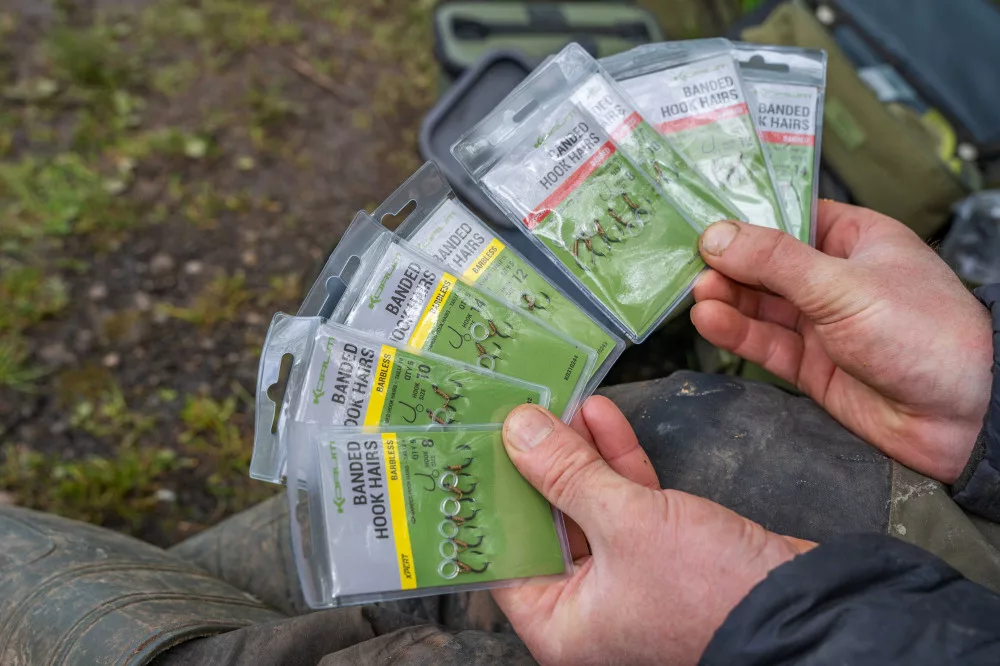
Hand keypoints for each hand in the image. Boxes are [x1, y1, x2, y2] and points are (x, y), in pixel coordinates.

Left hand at [495, 399, 813, 664]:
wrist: (806, 608)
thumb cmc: (712, 593)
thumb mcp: (626, 523)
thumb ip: (568, 474)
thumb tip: (519, 432)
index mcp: (561, 623)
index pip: (505, 554)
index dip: (493, 497)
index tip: (479, 447)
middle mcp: (589, 608)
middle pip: (546, 524)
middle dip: (539, 465)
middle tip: (521, 415)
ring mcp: (626, 580)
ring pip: (587, 507)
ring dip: (579, 455)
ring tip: (560, 404)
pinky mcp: (662, 554)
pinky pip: (626, 504)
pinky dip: (617, 464)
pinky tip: (602, 419)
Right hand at [692, 202, 992, 483]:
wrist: (964, 417)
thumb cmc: (925, 332)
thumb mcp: (843, 284)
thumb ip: (775, 261)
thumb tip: (716, 236)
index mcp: (856, 239)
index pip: (789, 219)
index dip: (746, 221)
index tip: (703, 222)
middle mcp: (835, 278)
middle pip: (767, 264)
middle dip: (729, 264)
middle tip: (693, 265)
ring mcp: (822, 324)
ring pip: (761, 306)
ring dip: (728, 299)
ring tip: (699, 294)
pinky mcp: (812, 367)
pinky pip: (766, 344)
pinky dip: (737, 333)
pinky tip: (710, 321)